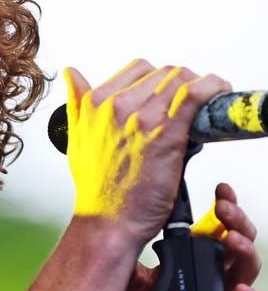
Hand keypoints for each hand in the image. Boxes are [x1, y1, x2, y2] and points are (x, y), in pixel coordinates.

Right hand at [65, 60, 231, 245]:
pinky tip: (218, 93)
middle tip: (189, 105)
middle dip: (181, 85)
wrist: (107, 221)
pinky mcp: (166, 134)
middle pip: (164, 73)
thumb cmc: (96, 188)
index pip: (138, 69)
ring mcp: (141, 118)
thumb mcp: (76, 138)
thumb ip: (76, 103)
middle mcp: (115, 106)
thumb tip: (71, 74)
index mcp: (94, 103)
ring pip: (182, 80)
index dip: (158, 79)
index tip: (168, 93)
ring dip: (200, 87)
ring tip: (207, 104)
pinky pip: (195, 94)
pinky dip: (212, 88)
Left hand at [121, 182, 264, 290]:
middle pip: (238, 239)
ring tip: (233, 240)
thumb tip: (112, 231)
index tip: (221, 189)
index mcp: (195, 257)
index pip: (215, 226)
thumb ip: (128, 259)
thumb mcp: (131, 282)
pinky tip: (240, 290)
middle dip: (236, 220)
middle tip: (224, 208)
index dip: (224, 206)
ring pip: (248, 269)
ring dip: (245, 251)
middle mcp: (215, 272)